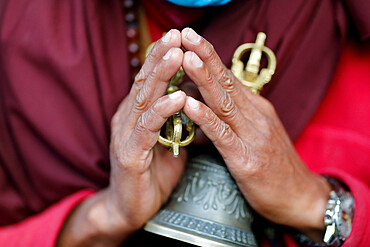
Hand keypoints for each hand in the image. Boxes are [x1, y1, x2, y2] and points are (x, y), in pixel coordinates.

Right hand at [57, 30, 186, 245]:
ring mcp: (125, 135)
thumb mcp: (168, 140)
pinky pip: (147, 129)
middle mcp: (128, 118)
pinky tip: (176, 98)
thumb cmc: (153, 173)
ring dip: (161, 76)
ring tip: (177, 55)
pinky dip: (162, 112)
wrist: (131, 207)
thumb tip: (195, 99)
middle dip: (161, 57)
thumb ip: (177, 119)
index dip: (162, 56)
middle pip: (145, 82)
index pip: (149, 79)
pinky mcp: (129, 155)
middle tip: (175, 35)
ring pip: (145, 99)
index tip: (178, 36)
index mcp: (137, 113)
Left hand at [180, 28, 330, 235]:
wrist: (301, 198)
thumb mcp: (255, 135)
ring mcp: (253, 137)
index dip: (209, 56)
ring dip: (203, 78)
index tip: (191, 37)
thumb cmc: (274, 167)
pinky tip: (189, 103)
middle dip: (205, 56)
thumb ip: (231, 117)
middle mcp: (256, 116)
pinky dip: (205, 117)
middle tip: (186, 34)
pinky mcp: (246, 160)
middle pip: (226, 82)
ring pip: (224, 102)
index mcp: (256, 109)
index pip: (229, 77)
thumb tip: (200, 101)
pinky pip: (223, 135)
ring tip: (185, 57)